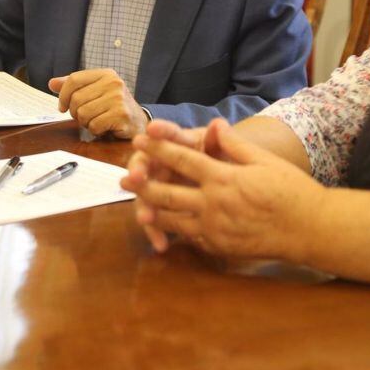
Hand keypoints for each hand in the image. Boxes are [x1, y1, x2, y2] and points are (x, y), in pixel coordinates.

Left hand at [49, 69, 147, 138]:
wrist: (138, 123)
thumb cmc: (113, 107)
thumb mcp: (95, 92)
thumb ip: (74, 87)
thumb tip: (52, 83)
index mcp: (106, 74)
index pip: (74, 79)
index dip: (63, 95)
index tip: (62, 107)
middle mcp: (114, 83)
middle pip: (76, 99)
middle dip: (76, 113)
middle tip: (86, 117)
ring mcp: (118, 98)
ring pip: (83, 113)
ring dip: (86, 123)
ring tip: (97, 121)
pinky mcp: (121, 114)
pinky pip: (94, 125)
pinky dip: (96, 130)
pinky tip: (105, 128)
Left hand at [122, 118, 322, 260]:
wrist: (309, 229)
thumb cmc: (291, 190)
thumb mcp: (264, 161)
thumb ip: (235, 145)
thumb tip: (214, 125)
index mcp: (224, 178)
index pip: (183, 159)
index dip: (159, 148)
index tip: (141, 139)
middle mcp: (213, 204)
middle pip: (168, 193)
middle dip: (143, 184)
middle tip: (124, 177)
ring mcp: (214, 229)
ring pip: (173, 219)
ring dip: (152, 210)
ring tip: (136, 205)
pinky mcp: (219, 247)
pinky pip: (190, 238)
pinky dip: (176, 231)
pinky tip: (167, 226)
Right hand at [122, 119, 223, 250]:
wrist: (234, 191)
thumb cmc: (226, 165)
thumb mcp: (227, 153)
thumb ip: (221, 142)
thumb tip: (219, 124)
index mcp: (182, 144)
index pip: (169, 134)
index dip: (160, 131)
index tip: (151, 129)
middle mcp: (165, 162)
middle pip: (145, 163)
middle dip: (139, 170)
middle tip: (135, 178)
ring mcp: (160, 185)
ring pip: (145, 194)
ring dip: (143, 205)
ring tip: (145, 218)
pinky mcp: (162, 208)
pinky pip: (155, 219)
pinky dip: (156, 230)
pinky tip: (161, 245)